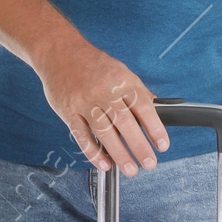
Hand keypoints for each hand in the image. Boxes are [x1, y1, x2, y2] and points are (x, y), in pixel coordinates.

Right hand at [37, 33, 169, 175]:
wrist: (59, 52)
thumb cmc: (93, 64)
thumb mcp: (120, 71)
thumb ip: (136, 92)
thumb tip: (155, 114)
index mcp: (121, 79)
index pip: (142, 106)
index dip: (154, 127)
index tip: (162, 145)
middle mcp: (103, 91)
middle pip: (124, 122)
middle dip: (139, 146)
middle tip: (150, 163)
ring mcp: (84, 102)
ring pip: (104, 131)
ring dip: (119, 153)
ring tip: (131, 169)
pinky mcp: (68, 111)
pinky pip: (81, 135)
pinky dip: (93, 152)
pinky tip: (104, 163)